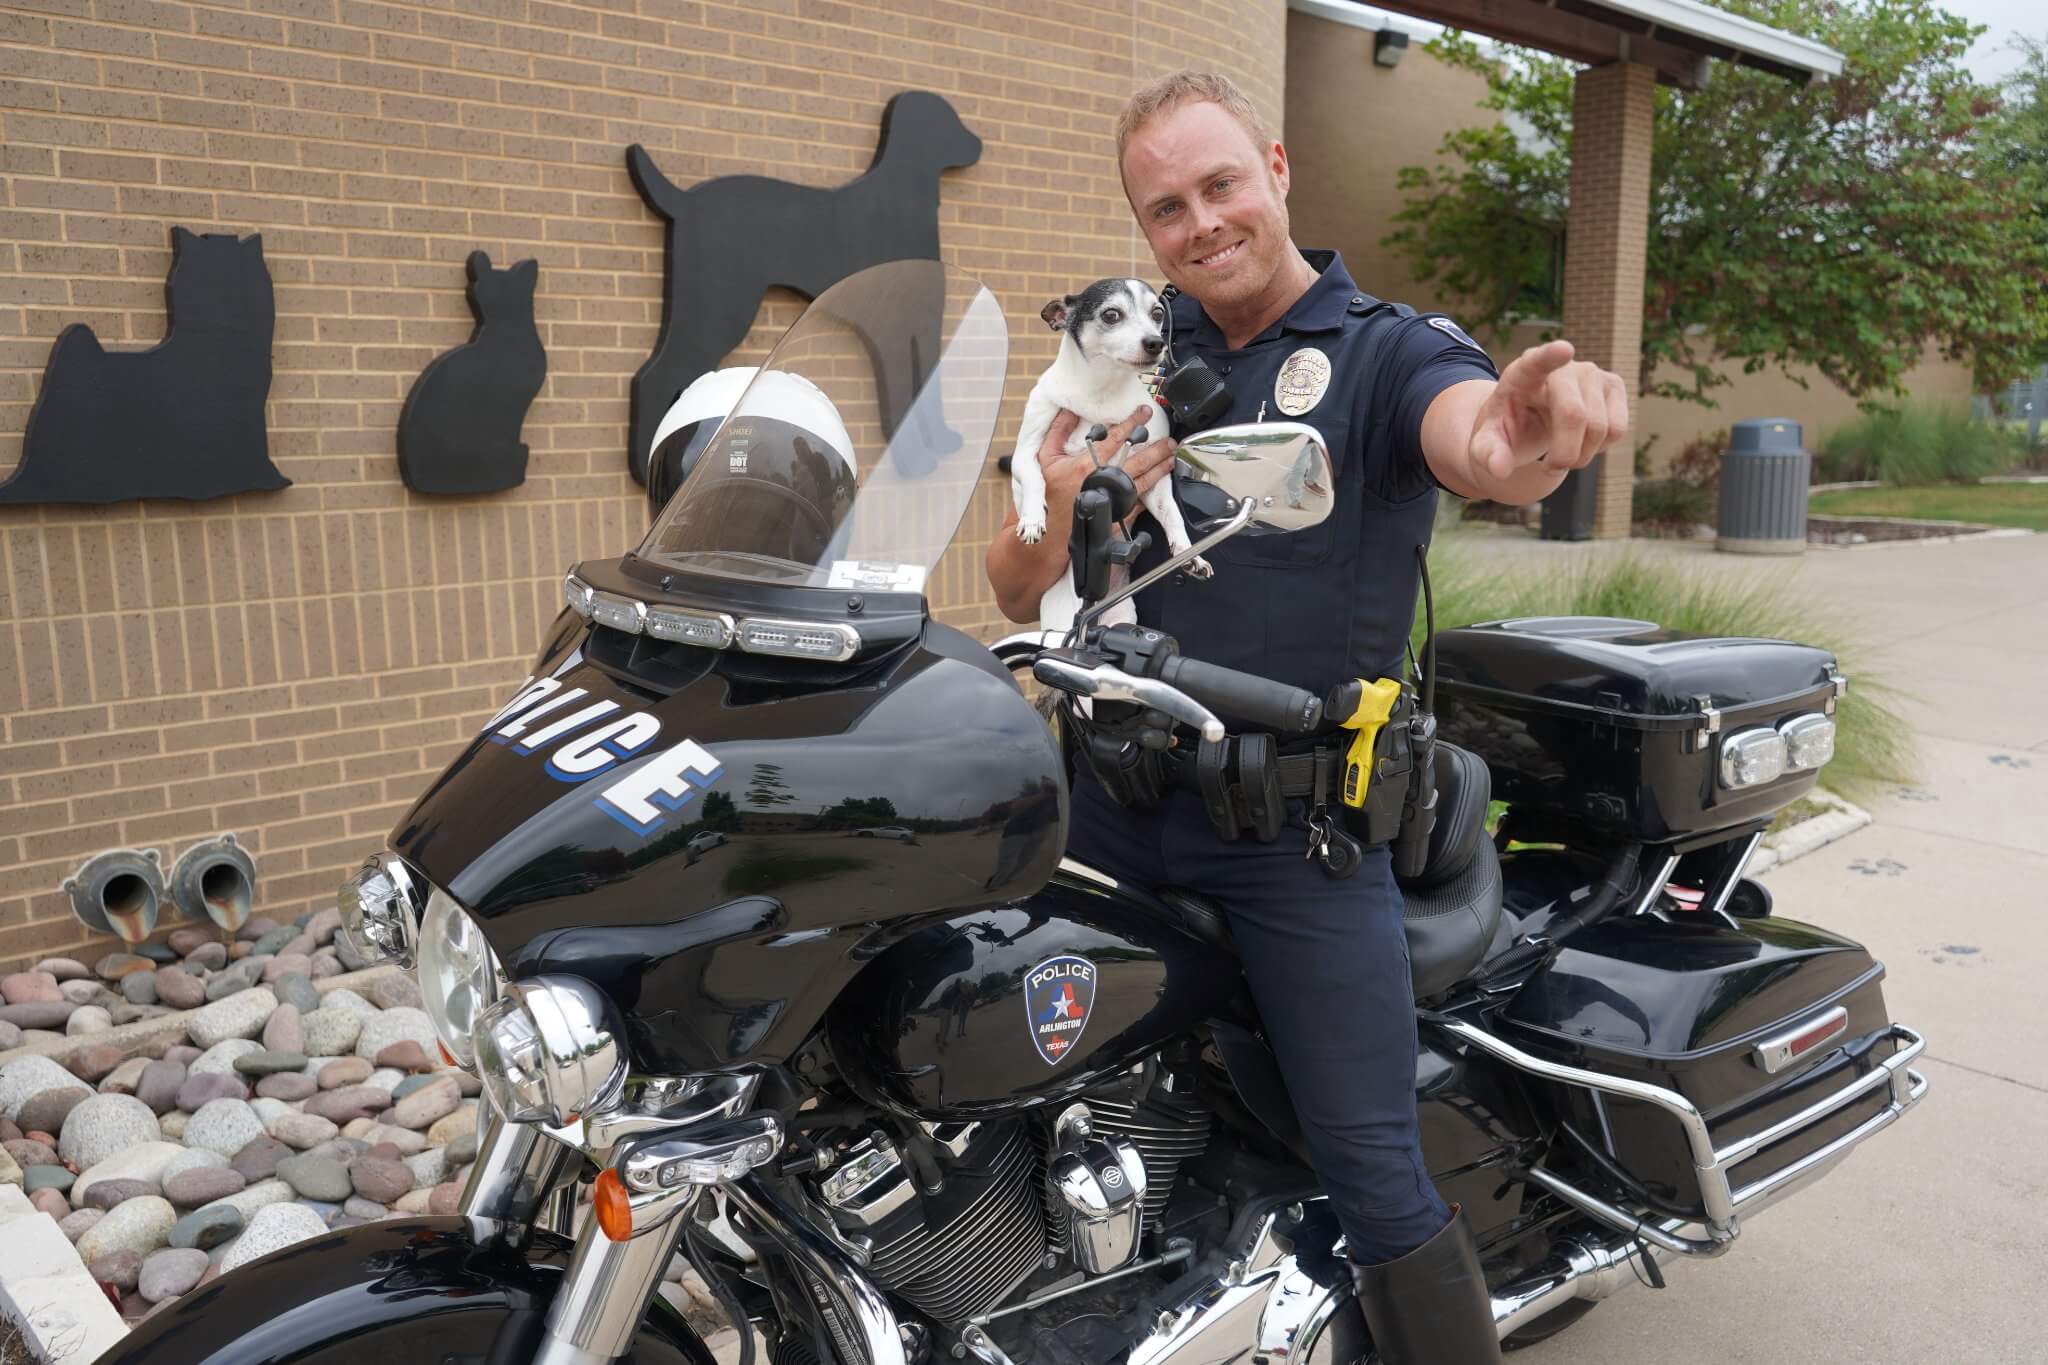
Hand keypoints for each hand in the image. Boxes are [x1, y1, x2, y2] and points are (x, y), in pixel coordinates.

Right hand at [1037, 406, 1176, 508]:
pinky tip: (1160, 482)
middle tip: (1169, 440)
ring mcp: (1115, 499)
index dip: (1133, 423)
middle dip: (1156, 448)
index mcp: (1088, 464)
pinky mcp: (1121, 515)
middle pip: (1138, 460)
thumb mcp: (1046, 458)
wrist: (1053, 529)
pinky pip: (1141, 502)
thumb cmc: (1050, 493)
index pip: (1117, 438)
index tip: (1145, 412)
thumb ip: (1057, 432)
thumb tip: (1069, 410)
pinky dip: (1152, 491)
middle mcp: (1105, 480)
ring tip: (1171, 457)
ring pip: (1145, 480)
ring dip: (1160, 467)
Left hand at [1466, 340, 1629, 480]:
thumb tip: (1499, 469)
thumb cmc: (1510, 427)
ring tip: (1562, 453)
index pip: (1537, 361)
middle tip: (1550, 469)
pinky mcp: (1614, 385)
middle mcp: (1562, 367)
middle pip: (1574, 415)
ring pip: (1599, 428)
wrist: (1532, 418)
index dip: (1550, 356)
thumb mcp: (1488, 443)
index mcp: (1522, 373)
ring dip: (1581, 456)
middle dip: (1564, 454)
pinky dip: (1600, 448)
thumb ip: (1487, 455)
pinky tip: (1582, 440)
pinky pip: (1617, 429)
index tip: (1564, 349)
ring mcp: (1591, 373)